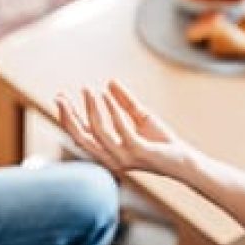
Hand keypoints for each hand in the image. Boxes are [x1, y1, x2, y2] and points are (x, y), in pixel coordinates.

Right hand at [55, 80, 188, 175]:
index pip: (80, 135)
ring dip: (90, 109)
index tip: (60, 98)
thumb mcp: (140, 117)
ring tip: (87, 90)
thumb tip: (110, 82)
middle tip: (59, 97)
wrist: (185, 162)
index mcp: (108, 151)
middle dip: (68, 116)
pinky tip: (105, 95)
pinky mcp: (138, 151)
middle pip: (80, 137)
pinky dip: (111, 110)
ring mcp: (124, 156)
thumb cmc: (162, 143)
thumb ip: (124, 102)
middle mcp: (111, 157)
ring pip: (98, 132)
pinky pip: (120, 129)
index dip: (68, 117)